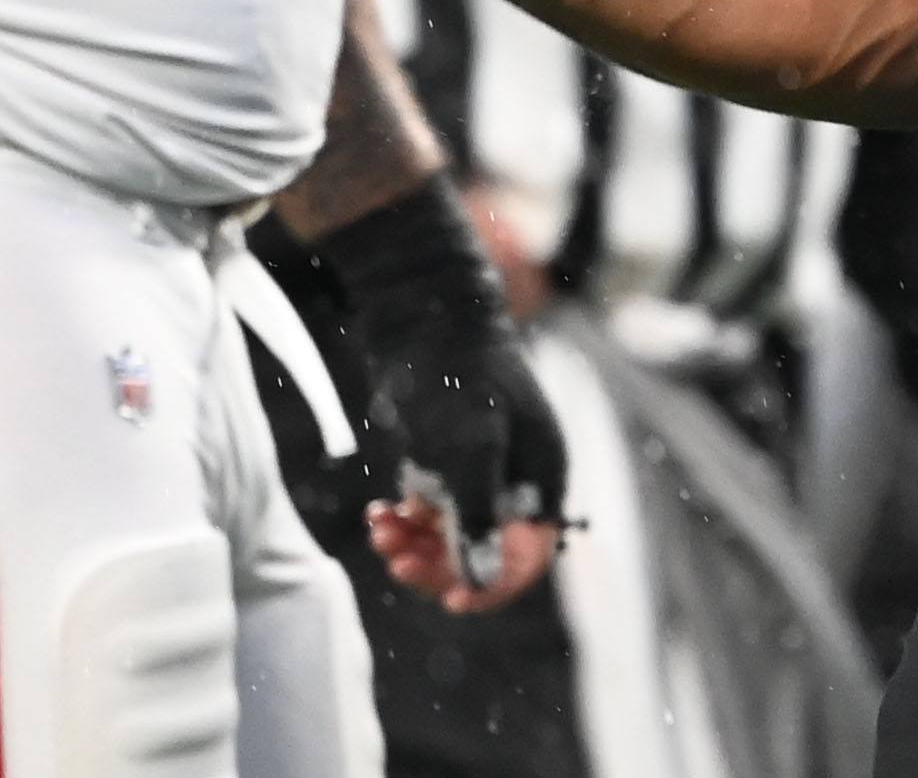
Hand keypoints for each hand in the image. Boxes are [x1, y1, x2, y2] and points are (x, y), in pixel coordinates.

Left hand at [312, 185, 565, 602]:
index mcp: (540, 479)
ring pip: (449, 537)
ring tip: (380, 532)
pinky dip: (402, 520)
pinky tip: (377, 515)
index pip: (528, 555)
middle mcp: (514, 481)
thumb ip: (477, 521)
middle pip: (484, 553)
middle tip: (399, 563)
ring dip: (414, 544)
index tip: (453, 601)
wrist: (421, 317)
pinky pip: (426, 513)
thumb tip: (478, 584)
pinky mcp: (444, 463)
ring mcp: (478, 473)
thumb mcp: (471, 455)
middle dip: (441, 564)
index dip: (494, 585)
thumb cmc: (457, 380)